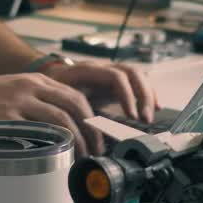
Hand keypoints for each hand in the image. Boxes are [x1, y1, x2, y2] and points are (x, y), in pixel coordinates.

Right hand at [0, 73, 106, 155]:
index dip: (92, 118)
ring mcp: (19, 103)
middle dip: (90, 131)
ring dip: (76, 142)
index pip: (76, 96)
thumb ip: (40, 101)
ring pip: (60, 121)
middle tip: (95, 150)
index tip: (97, 136)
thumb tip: (68, 124)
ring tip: (80, 158)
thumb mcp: (16, 89)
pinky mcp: (6, 120)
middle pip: (74, 106)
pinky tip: (55, 159)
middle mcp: (30, 88)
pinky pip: (36, 134)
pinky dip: (50, 147)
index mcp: (36, 81)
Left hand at [40, 60, 158, 127]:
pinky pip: (136, 82)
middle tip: (145, 119)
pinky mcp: (115, 80)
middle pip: (132, 73)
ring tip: (150, 116)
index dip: (127, 96)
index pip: (116, 77)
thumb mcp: (57, 98)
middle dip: (143, 96)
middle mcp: (103, 67)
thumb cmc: (53, 88)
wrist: (49, 75)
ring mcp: (110, 71)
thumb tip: (82, 135)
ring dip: (147, 95)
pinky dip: (147, 93)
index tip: (132, 116)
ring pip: (137, 76)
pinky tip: (154, 107)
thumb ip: (69, 111)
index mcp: (88, 70)